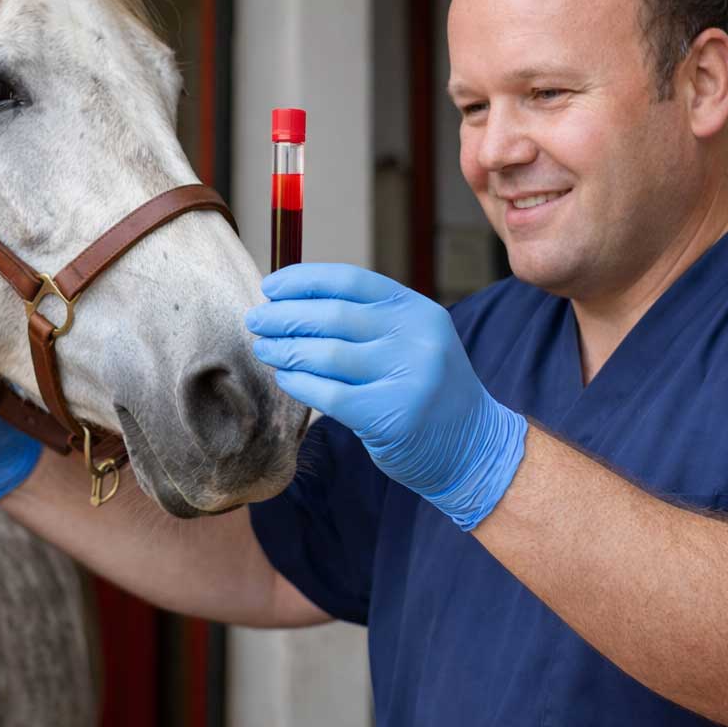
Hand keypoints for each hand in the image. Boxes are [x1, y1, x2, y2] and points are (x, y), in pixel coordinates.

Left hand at [245, 263, 527, 529]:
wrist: (472, 446)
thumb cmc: (425, 387)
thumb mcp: (410, 339)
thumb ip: (365, 319)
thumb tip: (292, 299)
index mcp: (416, 310)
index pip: (350, 281)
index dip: (304, 280)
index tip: (270, 287)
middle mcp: (414, 338)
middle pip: (332, 315)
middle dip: (284, 315)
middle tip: (255, 319)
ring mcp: (406, 377)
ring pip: (326, 354)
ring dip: (285, 348)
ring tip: (263, 348)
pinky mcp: (390, 417)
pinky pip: (328, 394)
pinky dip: (299, 383)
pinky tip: (285, 377)